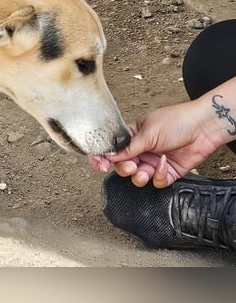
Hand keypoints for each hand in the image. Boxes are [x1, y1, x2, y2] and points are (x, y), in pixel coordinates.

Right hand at [88, 98, 223, 187]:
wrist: (203, 128)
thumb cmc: (176, 121)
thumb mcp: (148, 132)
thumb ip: (129, 148)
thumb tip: (110, 157)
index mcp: (132, 136)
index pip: (112, 149)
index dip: (103, 157)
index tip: (99, 164)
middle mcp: (141, 150)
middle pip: (123, 166)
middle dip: (124, 168)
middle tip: (129, 166)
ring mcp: (154, 161)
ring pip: (138, 177)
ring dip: (139, 176)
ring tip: (144, 171)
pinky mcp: (167, 171)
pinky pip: (156, 181)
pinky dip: (158, 176)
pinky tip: (164, 163)